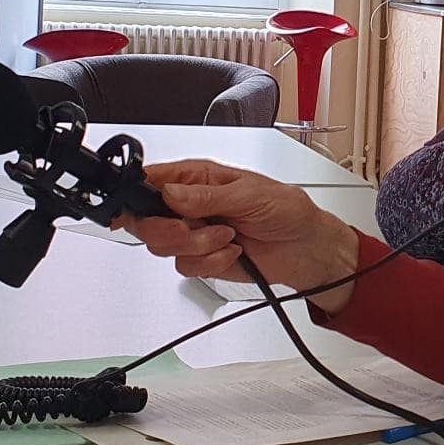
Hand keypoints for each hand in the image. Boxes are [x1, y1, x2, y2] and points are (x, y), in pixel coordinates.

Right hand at [116, 160, 361, 312]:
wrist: (306, 249)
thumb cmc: (286, 210)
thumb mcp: (249, 194)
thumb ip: (207, 196)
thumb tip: (171, 193)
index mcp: (198, 178)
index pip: (152, 179)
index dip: (137, 191)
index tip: (139, 206)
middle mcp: (190, 205)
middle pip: (146, 219)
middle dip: (169, 229)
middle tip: (194, 229)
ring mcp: (194, 233)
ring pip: (162, 245)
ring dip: (196, 246)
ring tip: (227, 238)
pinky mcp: (202, 258)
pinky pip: (185, 267)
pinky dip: (210, 263)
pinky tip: (232, 253)